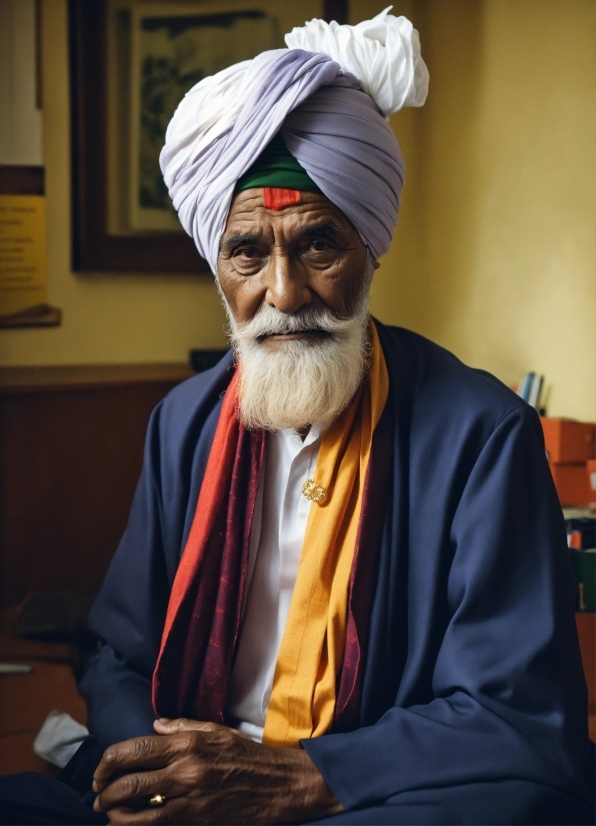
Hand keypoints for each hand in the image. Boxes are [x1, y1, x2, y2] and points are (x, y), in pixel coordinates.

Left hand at [92, 717, 342, 823]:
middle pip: (128, 781)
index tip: (101, 769)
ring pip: (136, 809)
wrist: (280, 784)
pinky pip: (156, 825)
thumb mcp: (217, 731)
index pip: (134, 749)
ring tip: (107, 811)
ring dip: (114, 812)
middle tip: (97, 793)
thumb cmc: (248, 755)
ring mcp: (190, 797)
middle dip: (103, 789)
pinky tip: (128, 824)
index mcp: (188, 742)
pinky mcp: (197, 820)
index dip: (108, 760)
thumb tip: (155, 726)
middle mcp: (185, 768)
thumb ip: (183, 727)